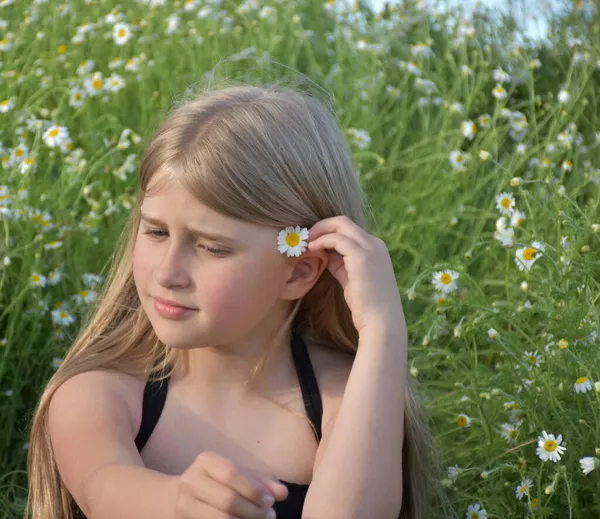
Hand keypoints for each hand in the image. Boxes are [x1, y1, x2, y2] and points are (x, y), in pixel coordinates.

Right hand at [174, 451, 287, 518]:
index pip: (231, 474)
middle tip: (270, 516)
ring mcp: (183, 504)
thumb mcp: (240, 475)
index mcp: (206, 461)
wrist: (186, 497)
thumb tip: (282, 493)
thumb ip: (262, 482)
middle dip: (253, 511)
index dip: (253, 489)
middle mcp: (190, 480)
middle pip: (226, 500)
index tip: (271, 502)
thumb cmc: (220, 483)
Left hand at [307, 215, 405, 337]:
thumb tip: (324, 252)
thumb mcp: (351, 279)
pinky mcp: (362, 256)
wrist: (382, 323)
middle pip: (344, 222)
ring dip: (319, 230)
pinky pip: (337, 238)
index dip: (328, 232)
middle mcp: (376, 244)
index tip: (311, 240)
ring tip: (305, 242)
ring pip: (340, 224)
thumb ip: (340, 264)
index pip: (349, 230)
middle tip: (305, 237)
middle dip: (321, 226)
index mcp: (376, 249)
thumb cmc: (366, 306)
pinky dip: (321, 240)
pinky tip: (312, 249)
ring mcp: (371, 248)